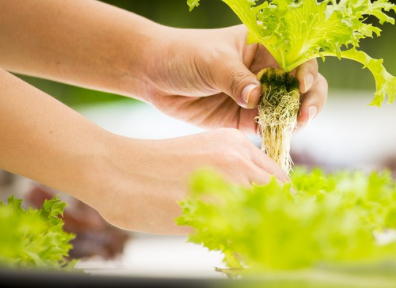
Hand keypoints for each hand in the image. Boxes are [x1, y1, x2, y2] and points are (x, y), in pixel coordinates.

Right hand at [87, 128, 287, 233]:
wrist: (115, 170)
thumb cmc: (152, 169)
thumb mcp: (200, 156)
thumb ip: (229, 172)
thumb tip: (253, 203)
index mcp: (236, 143)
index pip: (278, 178)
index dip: (280, 203)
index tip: (276, 221)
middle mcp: (238, 157)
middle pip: (279, 196)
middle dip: (277, 220)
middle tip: (269, 240)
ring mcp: (227, 181)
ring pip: (266, 215)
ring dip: (262, 234)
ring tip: (252, 248)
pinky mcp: (212, 207)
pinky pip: (243, 235)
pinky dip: (243, 249)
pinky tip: (234, 253)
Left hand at [142, 24, 327, 134]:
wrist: (152, 74)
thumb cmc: (183, 54)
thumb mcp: (211, 61)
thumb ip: (235, 78)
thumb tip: (257, 97)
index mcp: (265, 45)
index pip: (298, 56)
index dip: (307, 72)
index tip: (302, 86)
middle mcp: (267, 69)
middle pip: (302, 85)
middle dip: (310, 100)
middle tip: (304, 116)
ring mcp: (258, 95)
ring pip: (289, 109)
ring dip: (295, 119)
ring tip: (291, 128)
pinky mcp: (245, 117)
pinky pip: (269, 127)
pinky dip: (277, 133)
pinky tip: (277, 138)